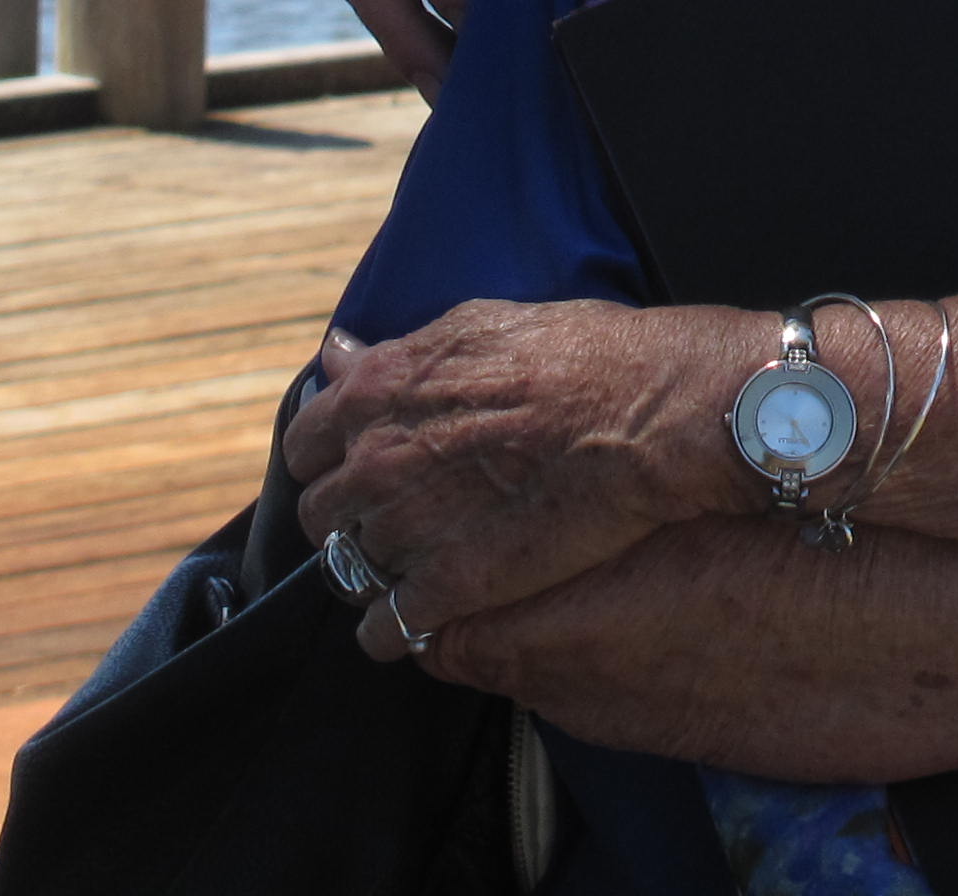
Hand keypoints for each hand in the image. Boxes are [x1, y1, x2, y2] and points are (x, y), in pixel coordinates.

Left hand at [288, 305, 751, 653]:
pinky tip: (416, 623)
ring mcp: (410, 526)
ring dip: (373, 571)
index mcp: (380, 391)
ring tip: (413, 568)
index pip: (306, 441)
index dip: (332, 455)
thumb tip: (340, 355)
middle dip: (349, 517)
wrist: (651, 411)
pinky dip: (395, 631)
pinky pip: (388, 628)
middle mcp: (379, 461)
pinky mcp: (452, 584)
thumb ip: (401, 354)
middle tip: (393, 517)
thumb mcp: (481, 326)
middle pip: (322, 513)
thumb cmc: (583, 356)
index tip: (357, 463)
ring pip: (348, 570)